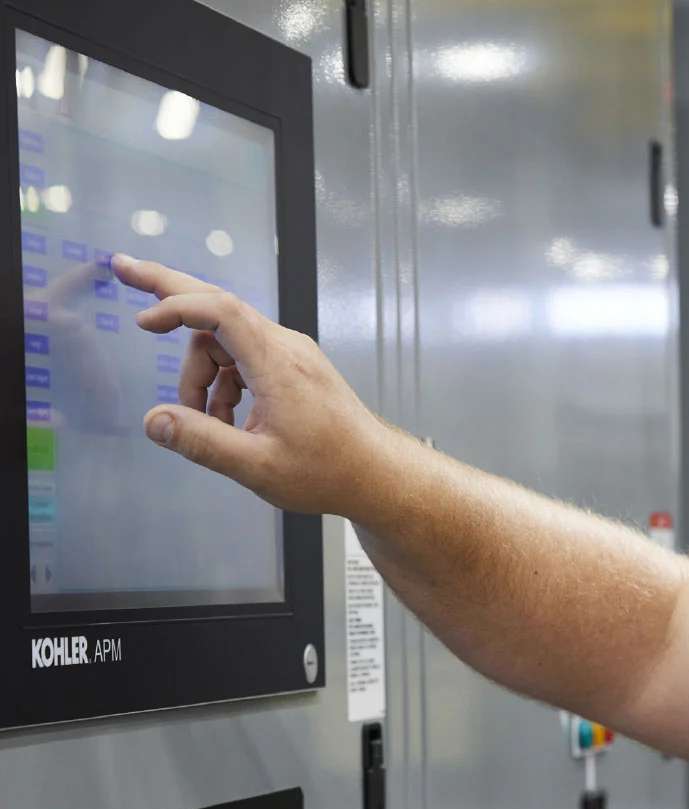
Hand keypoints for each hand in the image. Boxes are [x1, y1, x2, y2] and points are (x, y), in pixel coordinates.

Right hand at [114, 253, 388, 514]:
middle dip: (169, 290)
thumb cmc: (328, 472)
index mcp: (278, 363)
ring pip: (225, 343)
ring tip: (207, 424)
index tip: (143, 322)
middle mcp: (286, 347)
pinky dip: (224, 384)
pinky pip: (243, 360)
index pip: (221, 310)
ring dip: (202, 377)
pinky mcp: (294, 368)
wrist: (377, 474)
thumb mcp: (258, 467)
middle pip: (219, 305)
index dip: (177, 307)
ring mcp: (291, 355)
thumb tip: (154, 420)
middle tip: (124, 268)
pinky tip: (227, 423)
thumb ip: (202, 442)